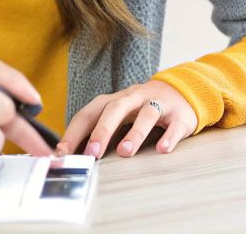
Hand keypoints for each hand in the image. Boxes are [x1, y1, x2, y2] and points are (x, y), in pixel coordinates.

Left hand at [59, 79, 194, 158]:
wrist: (183, 91)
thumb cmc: (142, 108)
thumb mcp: (120, 113)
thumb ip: (99, 129)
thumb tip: (71, 154)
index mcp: (115, 100)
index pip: (90, 112)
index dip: (75, 131)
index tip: (62, 152)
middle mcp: (135, 98)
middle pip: (116, 109)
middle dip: (102, 131)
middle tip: (92, 154)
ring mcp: (158, 104)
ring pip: (146, 114)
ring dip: (135, 133)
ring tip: (125, 153)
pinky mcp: (179, 115)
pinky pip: (174, 125)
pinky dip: (168, 137)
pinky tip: (162, 149)